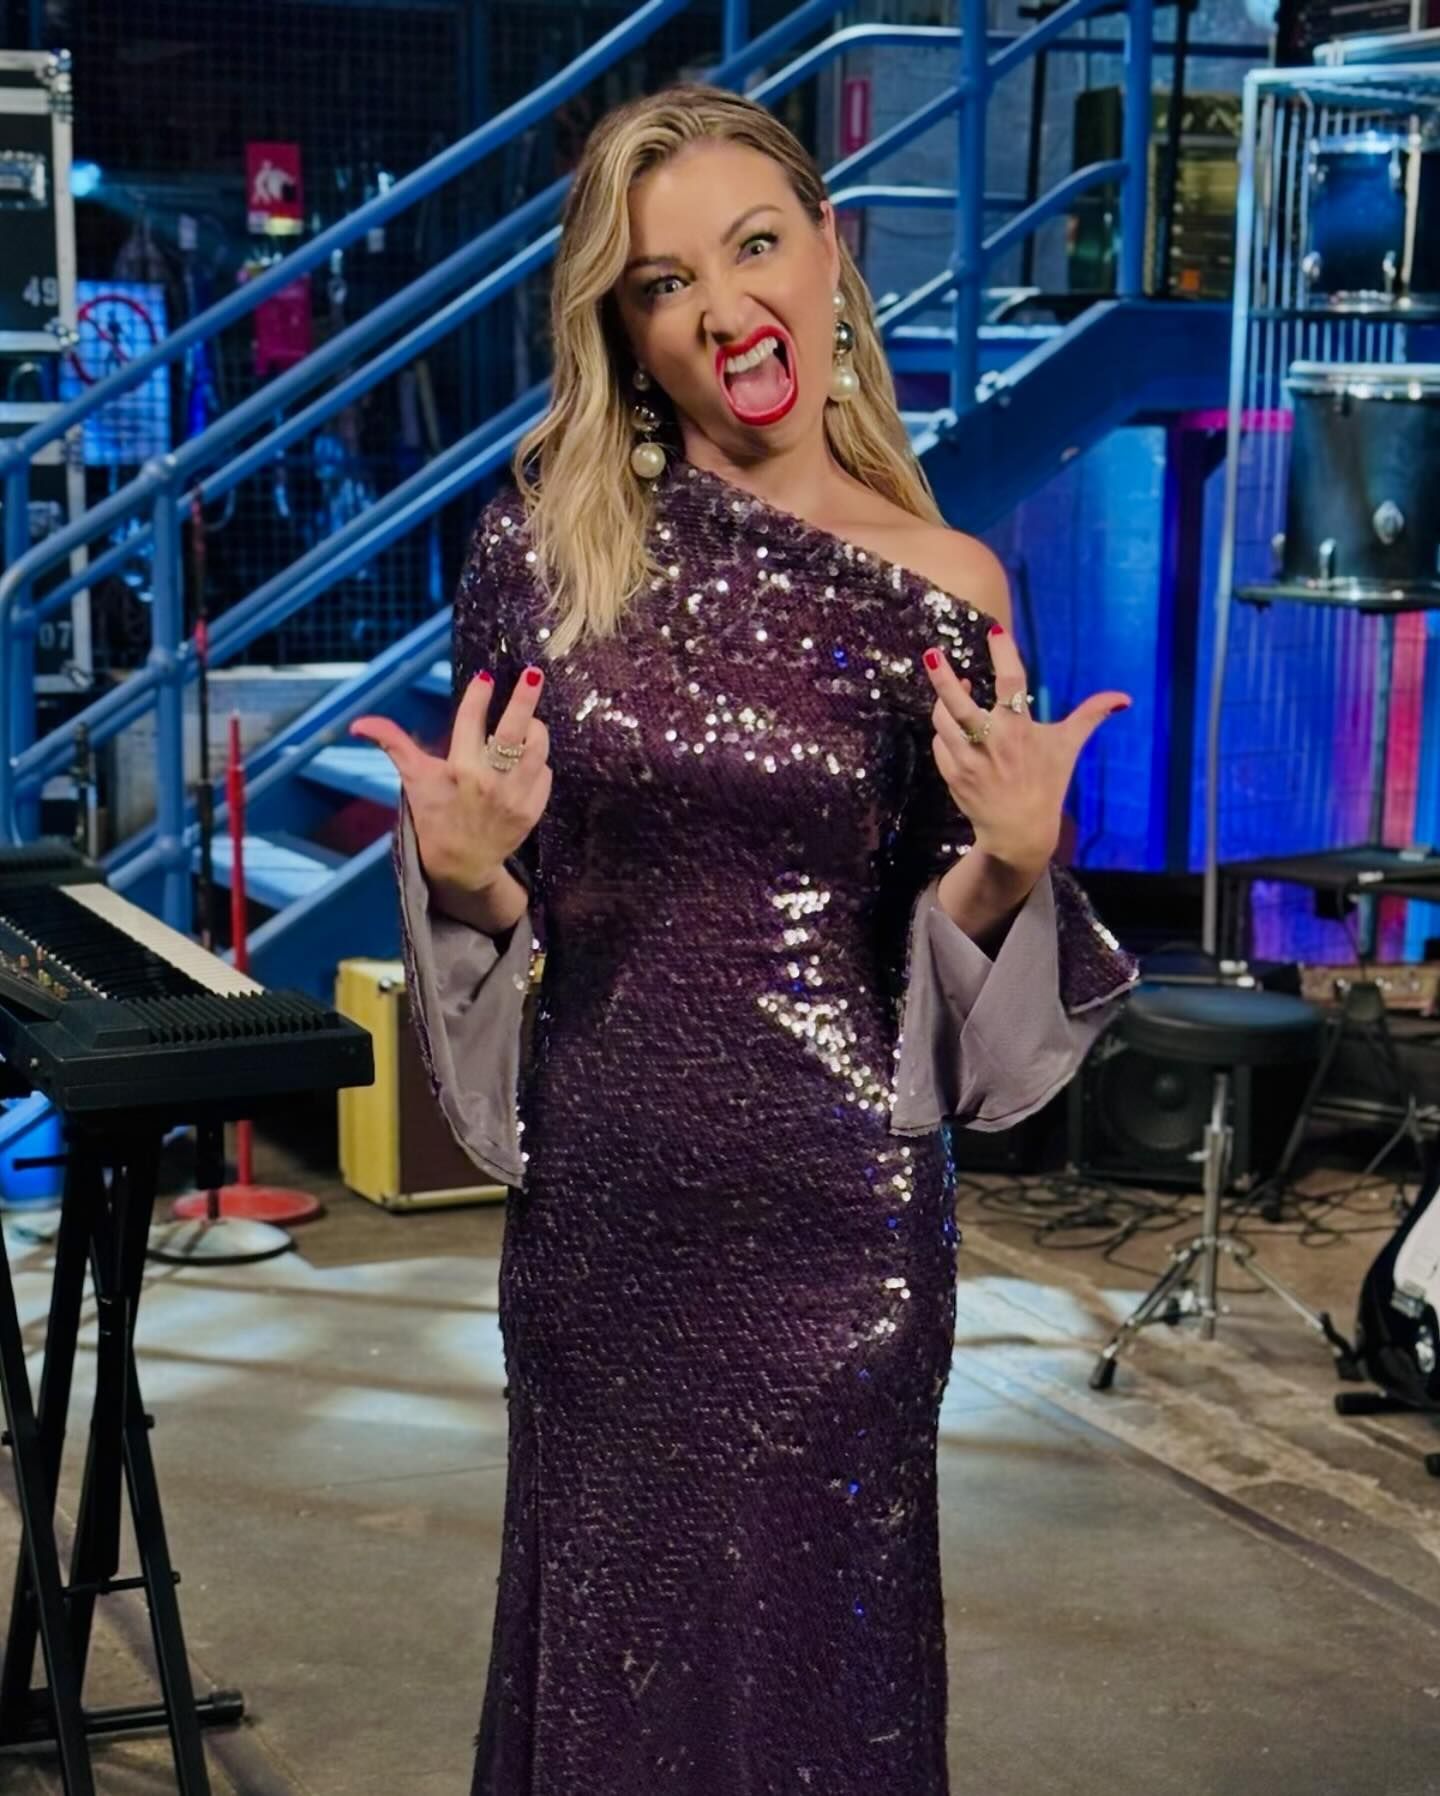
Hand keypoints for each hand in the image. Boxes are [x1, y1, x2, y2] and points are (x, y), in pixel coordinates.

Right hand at [349, 665, 551, 897]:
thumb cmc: (435, 816)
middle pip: (514, 731)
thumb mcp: (414, 780)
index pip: (470, 721)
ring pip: (537, 748)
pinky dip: (539, 762)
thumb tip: (358, 723)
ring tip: (528, 721)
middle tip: (534, 675)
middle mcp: (489, 781)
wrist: (463, 865)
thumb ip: (393, 744)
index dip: (478, 695)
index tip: (484, 676)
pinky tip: (526, 761)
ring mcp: (514, 796)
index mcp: (459, 769)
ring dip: (535, 728)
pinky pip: (545, 772)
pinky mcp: (533, 810)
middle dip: (524, 699)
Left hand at [921, 625, 1129, 872]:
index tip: (995, 631)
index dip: (1004, 655)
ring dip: (944, 701)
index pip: (1012, 683)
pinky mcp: (953, 775)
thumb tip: (1124, 698)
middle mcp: (993, 744)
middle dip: (942, 679)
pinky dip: (945, 732)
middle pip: (959, 706)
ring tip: (955, 691)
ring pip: (943, 721)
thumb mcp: (1068, 747)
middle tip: (931, 655)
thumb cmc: (1047, 782)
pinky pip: (940, 743)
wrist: (1020, 832)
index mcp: (1021, 730)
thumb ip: (1090, 716)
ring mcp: (969, 761)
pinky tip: (956, 728)